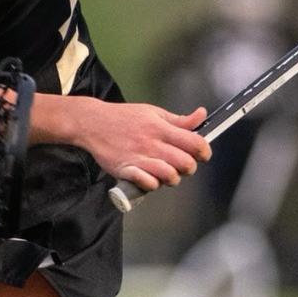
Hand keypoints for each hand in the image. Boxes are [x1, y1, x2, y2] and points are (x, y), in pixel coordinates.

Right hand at [72, 98, 210, 192]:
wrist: (92, 123)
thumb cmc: (124, 118)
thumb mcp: (153, 112)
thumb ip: (179, 120)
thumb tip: (202, 116)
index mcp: (160, 128)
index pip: (195, 143)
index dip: (205, 151)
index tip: (203, 154)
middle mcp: (151, 143)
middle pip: (186, 164)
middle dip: (189, 167)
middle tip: (182, 164)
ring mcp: (138, 158)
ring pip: (169, 176)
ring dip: (172, 178)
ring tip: (166, 172)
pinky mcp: (125, 170)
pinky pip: (148, 184)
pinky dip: (152, 184)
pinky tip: (150, 177)